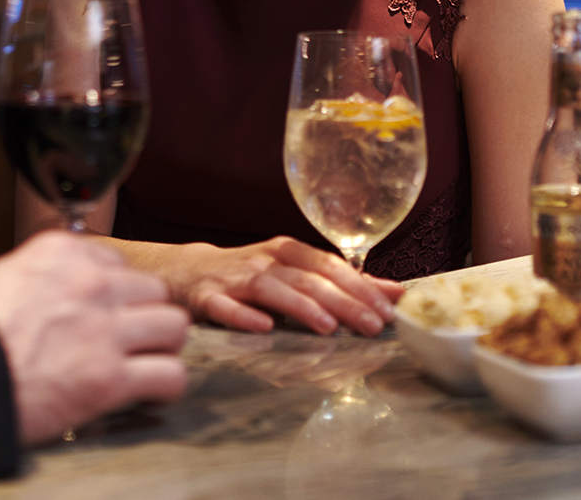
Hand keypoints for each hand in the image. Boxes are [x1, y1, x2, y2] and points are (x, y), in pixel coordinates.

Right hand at [0, 230, 189, 445]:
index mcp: (61, 255)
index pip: (118, 264)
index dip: (114, 292)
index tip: (105, 311)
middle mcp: (91, 285)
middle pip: (154, 291)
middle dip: (143, 316)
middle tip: (129, 339)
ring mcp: (105, 331)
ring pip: (174, 326)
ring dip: (162, 347)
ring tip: (145, 362)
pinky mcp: (111, 380)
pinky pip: (169, 376)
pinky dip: (165, 387)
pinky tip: (150, 392)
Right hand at [160, 237, 402, 336]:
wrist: (184, 272)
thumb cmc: (249, 276)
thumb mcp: (294, 272)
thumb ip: (341, 283)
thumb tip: (395, 294)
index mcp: (287, 252)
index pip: (330, 265)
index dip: (360, 286)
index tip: (389, 309)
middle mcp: (263, 261)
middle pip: (307, 278)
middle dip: (343, 301)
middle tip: (373, 325)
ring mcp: (233, 278)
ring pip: (270, 289)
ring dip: (300, 306)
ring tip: (328, 328)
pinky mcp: (205, 297)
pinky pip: (224, 307)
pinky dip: (243, 316)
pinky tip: (263, 328)